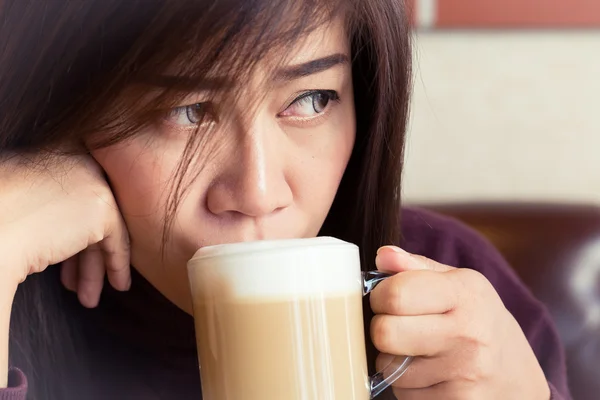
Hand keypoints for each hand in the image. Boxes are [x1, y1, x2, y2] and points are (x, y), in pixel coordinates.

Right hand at [0, 152, 130, 306]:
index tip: (63, 261)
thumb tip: (44, 218)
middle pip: (87, 212)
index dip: (66, 231)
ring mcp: (92, 180)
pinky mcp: (103, 207)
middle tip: (76, 283)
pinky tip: (117, 284)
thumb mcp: (15, 195)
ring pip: (102, 227)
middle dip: (83, 253)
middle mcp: (77, 159)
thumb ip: (37, 197)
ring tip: (89, 296)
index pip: (70, 195)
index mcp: (52, 152)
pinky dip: (118, 264)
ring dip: (96, 265)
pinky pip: (117, 239)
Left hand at [369, 246, 550, 399]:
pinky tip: (430, 374)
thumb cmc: (478, 320)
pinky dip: (408, 386)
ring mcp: (465, 371)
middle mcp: (468, 332)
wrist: (517, 375)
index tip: (387, 299)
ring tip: (421, 352)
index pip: (395, 294)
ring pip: (389, 366)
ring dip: (394, 360)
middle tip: (398, 327)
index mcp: (465, 292)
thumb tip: (382, 255)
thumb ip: (415, 267)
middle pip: (384, 332)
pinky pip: (404, 393)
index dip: (379, 296)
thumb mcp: (457, 283)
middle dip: (382, 329)